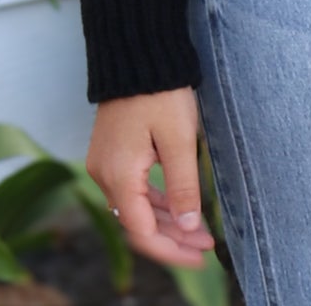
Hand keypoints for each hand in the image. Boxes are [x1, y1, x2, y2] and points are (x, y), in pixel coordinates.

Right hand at [87, 87, 216, 270]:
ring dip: (166, 220)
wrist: (138, 52)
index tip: (200, 256)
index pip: (143, 232)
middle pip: (138, 222)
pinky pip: (133, 188)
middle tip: (205, 245)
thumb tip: (189, 227)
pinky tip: (179, 205)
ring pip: (136, 206)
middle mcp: (104, 174)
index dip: (172, 250)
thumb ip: (184, 186)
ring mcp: (105, 163)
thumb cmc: (161, 91)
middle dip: (173, 238)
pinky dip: (155, 200)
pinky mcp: (111, 152)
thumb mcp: (180, 139)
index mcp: (119, 176)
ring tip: (198, 229)